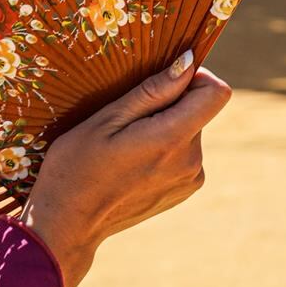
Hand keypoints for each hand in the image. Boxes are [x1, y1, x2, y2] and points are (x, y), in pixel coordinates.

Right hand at [24, 52, 231, 286]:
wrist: (69, 222)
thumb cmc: (76, 165)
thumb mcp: (106, 120)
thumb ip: (152, 92)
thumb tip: (188, 63)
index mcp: (172, 139)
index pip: (216, 93)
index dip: (195, 77)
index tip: (164, 81)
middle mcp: (191, 161)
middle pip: (197, 111)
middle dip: (168, 105)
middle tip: (125, 121)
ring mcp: (190, 180)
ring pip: (188, 132)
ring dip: (164, 128)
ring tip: (124, 146)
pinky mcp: (183, 192)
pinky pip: (183, 155)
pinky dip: (163, 150)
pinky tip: (131, 163)